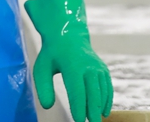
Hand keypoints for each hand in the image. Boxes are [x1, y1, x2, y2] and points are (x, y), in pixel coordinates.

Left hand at [24, 0, 113, 121]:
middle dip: (92, 111)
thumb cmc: (52, 54)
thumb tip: (47, 106)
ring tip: (97, 121)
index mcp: (72, 65)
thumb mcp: (41, 67)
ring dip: (100, 108)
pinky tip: (104, 112)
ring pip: (102, 91)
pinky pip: (107, 87)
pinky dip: (107, 100)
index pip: (77, 90)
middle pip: (92, 93)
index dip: (79, 107)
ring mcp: (98, 67)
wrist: (68, 35)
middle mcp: (88, 66)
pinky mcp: (103, 69)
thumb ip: (43, 87)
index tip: (78, 121)